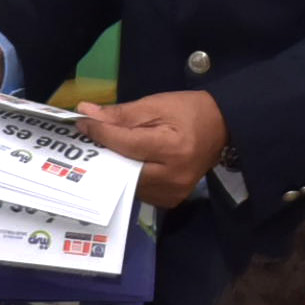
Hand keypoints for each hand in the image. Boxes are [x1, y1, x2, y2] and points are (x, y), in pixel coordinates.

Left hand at [75, 90, 228, 207]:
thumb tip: (87, 114)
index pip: (124, 144)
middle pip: (123, 169)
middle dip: (104, 154)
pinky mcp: (172, 199)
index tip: (82, 124)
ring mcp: (173, 192)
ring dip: (115, 168)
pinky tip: (127, 164)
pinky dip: (129, 178)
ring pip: (128, 184)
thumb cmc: (189, 111)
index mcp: (171, 148)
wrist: (222, 127)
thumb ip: (121, 113)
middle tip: (89, 141)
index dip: (100, 133)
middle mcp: (172, 176)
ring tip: (106, 151)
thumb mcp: (156, 105)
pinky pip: (140, 191)